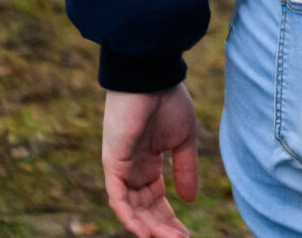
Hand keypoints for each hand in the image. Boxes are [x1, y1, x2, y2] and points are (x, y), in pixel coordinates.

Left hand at [101, 86, 198, 237]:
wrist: (152, 78)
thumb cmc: (168, 102)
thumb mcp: (184, 140)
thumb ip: (186, 169)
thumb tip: (189, 200)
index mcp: (147, 164)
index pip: (156, 200)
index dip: (170, 219)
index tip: (185, 235)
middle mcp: (131, 170)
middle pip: (145, 209)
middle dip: (162, 227)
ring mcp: (120, 168)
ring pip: (131, 208)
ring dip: (149, 227)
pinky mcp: (112, 163)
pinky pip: (117, 197)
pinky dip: (129, 216)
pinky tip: (144, 232)